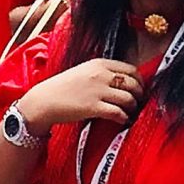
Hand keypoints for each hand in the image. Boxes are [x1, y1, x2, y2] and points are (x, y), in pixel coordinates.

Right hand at [18, 57, 140, 133]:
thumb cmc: (63, 87)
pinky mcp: (93, 107)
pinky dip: (123, 117)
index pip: (131, 69)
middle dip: (139, 94)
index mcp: (99, 64)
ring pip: (128, 98)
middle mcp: (100, 75)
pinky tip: (122, 120)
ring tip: (130, 112)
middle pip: (132, 83)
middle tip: (138, 101)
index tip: (140, 88)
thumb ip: (102, 72)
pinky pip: (117, 112)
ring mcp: (97, 91)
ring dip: (132, 107)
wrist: (44, 100)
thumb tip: (122, 81)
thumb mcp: (84, 71)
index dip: (139, 80)